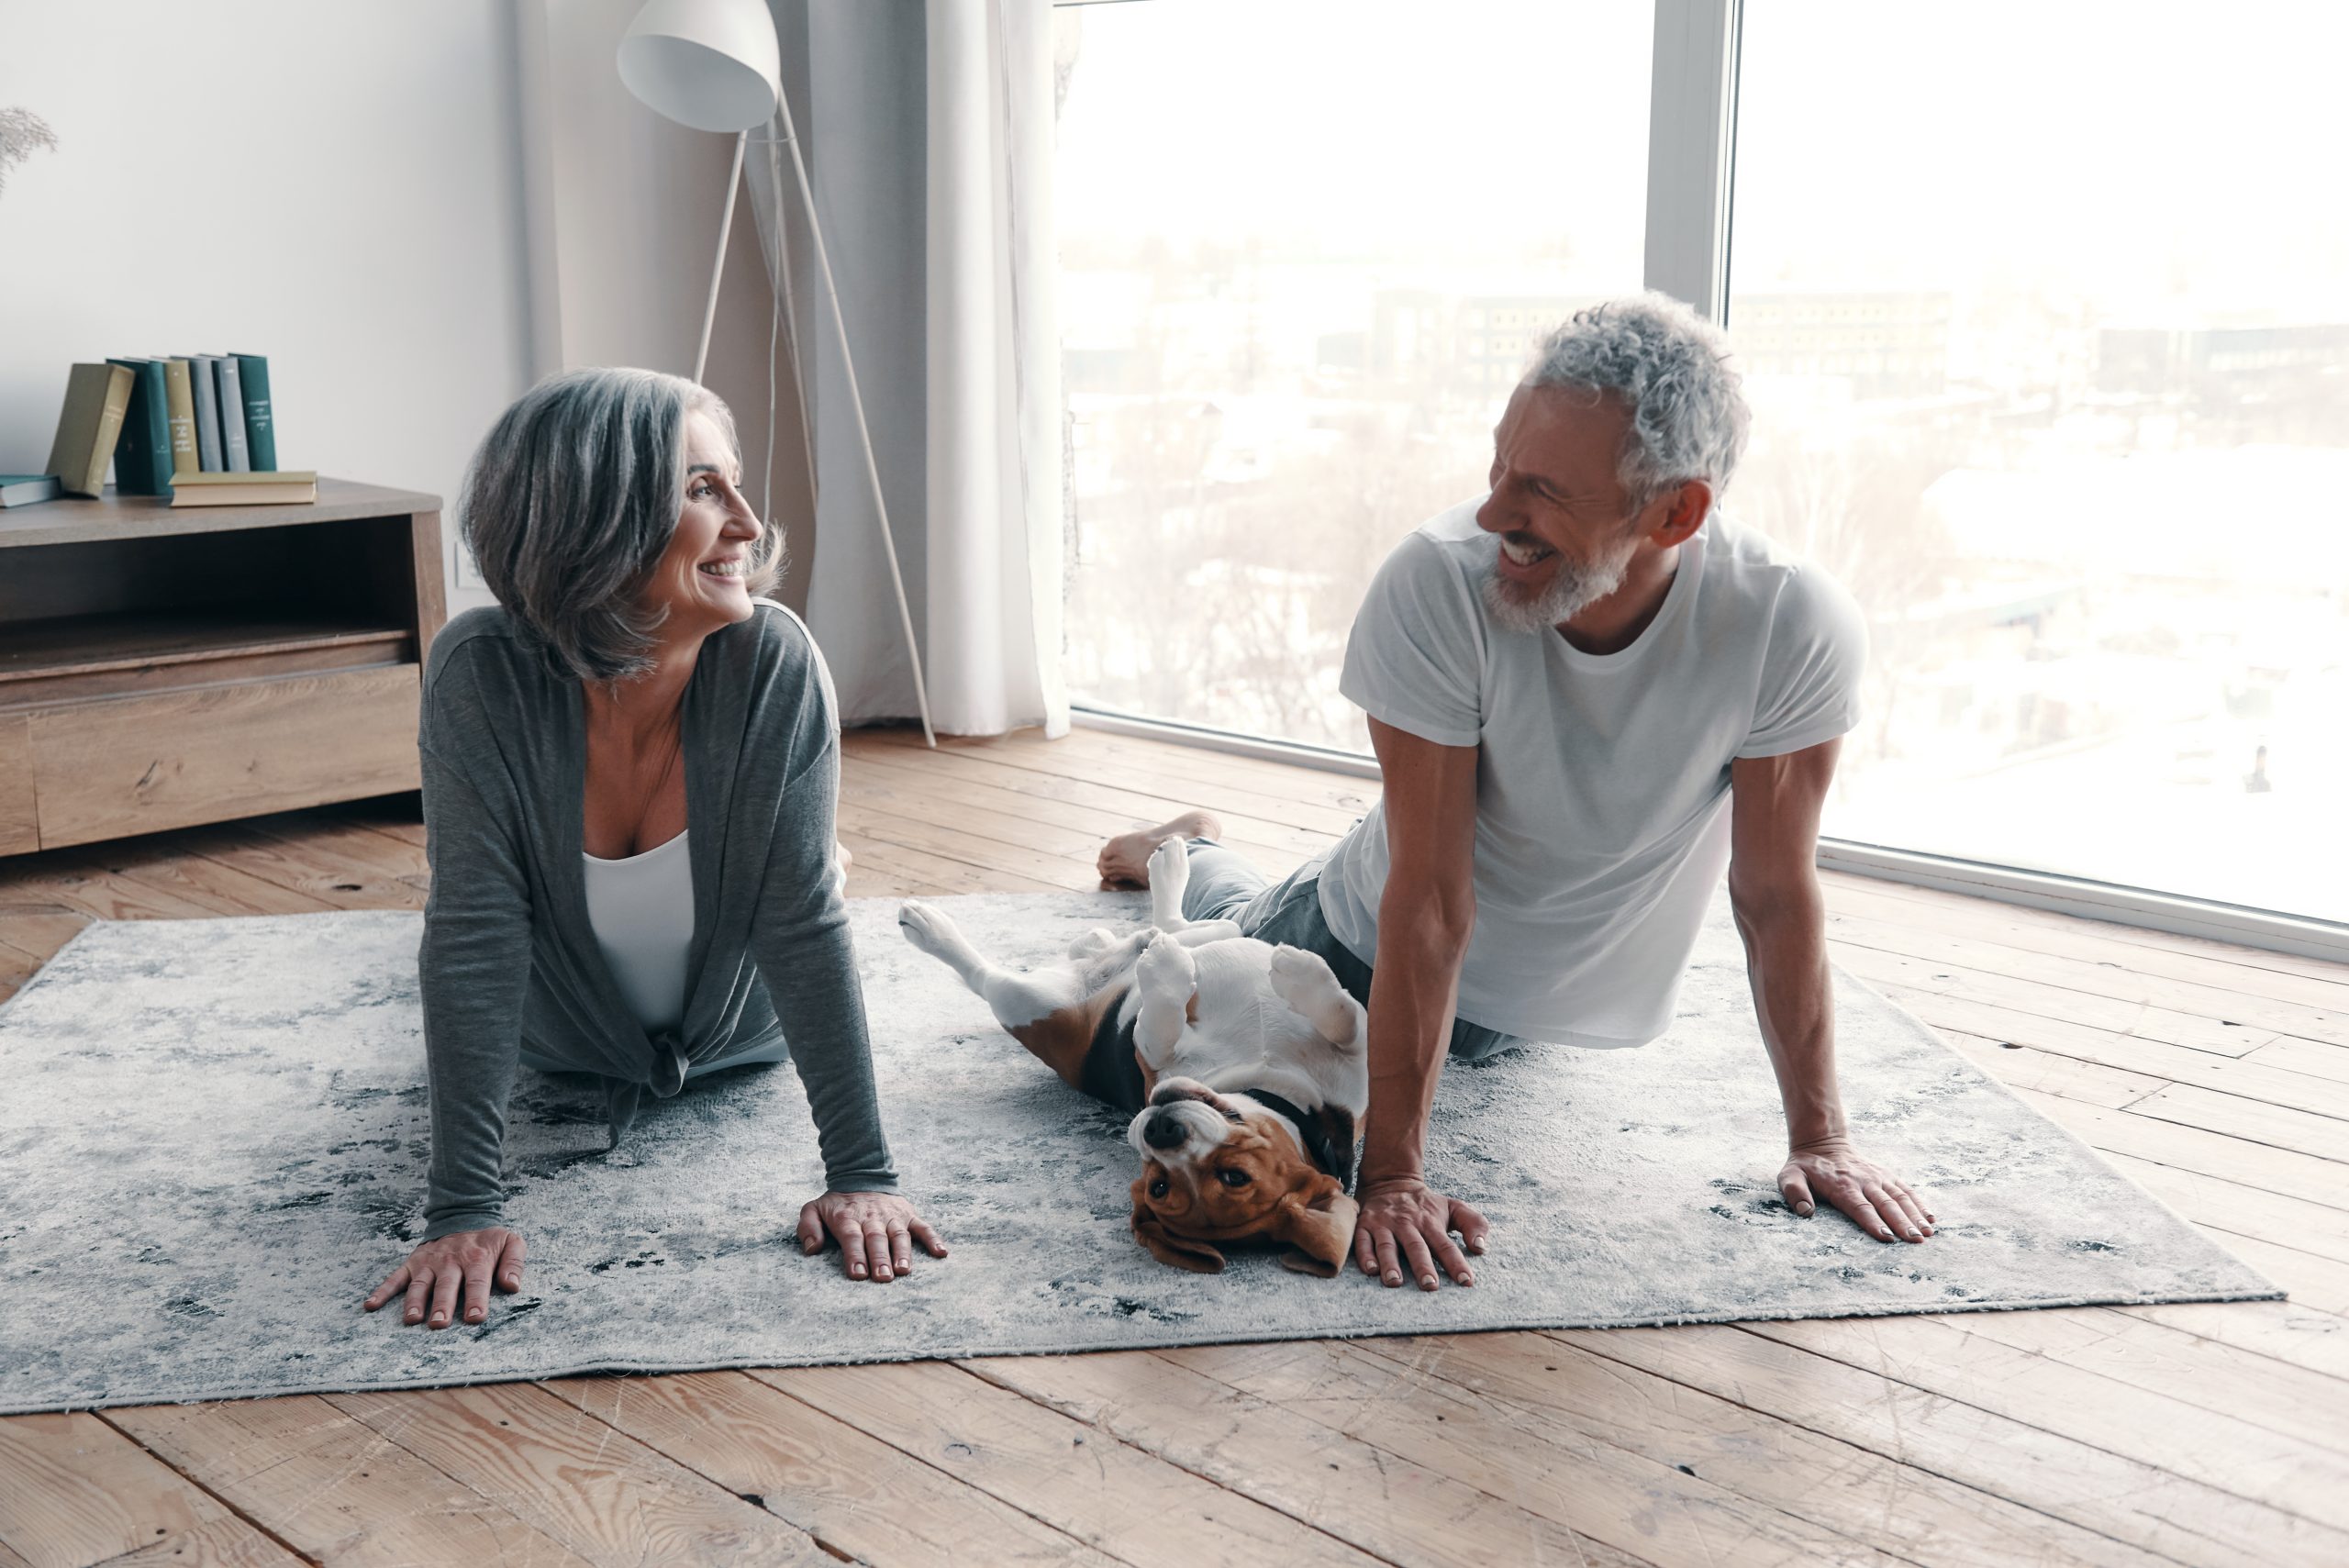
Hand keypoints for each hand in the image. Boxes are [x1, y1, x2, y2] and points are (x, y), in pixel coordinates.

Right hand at [362, 1227, 526, 1328]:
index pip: (477, 1281)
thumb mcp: (511, 1242)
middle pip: (446, 1285)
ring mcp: (429, 1262)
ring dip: (414, 1301)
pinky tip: (371, 1305)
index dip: (477, 1299)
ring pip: (420, 1284)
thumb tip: (512, 1285)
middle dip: (442, 1304)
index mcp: (476, 1257)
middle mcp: (450, 1260)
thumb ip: (514, 1262)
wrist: (463, 1215)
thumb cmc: (489, 1240)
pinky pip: (395, 1277)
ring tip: (411, 1319)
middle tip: (439, 1324)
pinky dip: (382, 1291)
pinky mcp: (412, 1263)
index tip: (475, 1317)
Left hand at [797, 1191, 947, 1281]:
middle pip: (877, 1238)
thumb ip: (808, 1227)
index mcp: (848, 1218)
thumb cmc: (837, 1203)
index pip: (852, 1237)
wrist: (862, 1176)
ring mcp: (893, 1216)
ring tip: (904, 1270)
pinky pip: (923, 1227)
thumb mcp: (813, 1208)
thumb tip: (812, 1249)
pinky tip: (941, 1252)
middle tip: (883, 1277)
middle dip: (880, 1258)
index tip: (858, 1274)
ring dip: (902, 1252)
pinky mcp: (908, 1215)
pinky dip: (933, 1239)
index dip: (855, 1256)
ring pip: (899, 1235)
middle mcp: (872, 1217)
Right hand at [1351, 1175, 1486, 1289]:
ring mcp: (1384, 1224)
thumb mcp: (1453, 1207)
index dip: (1456, 1263)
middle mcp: (1407, 1223)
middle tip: (1430, 1286)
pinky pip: (1362, 1241)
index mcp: (1430, 1222)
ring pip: (1387, 1245)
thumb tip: (1480, 1247)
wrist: (1390, 1180)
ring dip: (1391, 1264)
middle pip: (1416, 1247)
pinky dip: (1365, 1255)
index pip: (1445, 1245)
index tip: (1466, 1281)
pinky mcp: (1364, 1225)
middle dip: (1423, 1266)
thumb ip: (1473, 1223)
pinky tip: (1370, 1269)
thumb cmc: (1425, 1204)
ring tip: (1395, 1282)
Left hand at [1779, 1138, 1934, 1241]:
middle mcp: (1863, 1181)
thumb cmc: (1805, 1167)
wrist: (1821, 1143)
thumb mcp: (1790, 1177)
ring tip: (1928, 1233)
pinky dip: (1919, 1203)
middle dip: (1901, 1223)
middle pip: (1885, 1204)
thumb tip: (1805, 1212)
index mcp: (1841, 1185)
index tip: (1887, 1237)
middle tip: (1916, 1241)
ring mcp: (1877, 1177)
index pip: (1860, 1207)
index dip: (1873, 1222)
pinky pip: (1905, 1189)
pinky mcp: (1886, 1175)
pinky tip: (1931, 1218)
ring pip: (1900, 1197)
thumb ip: (1795, 1193)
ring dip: (1915, 1215)